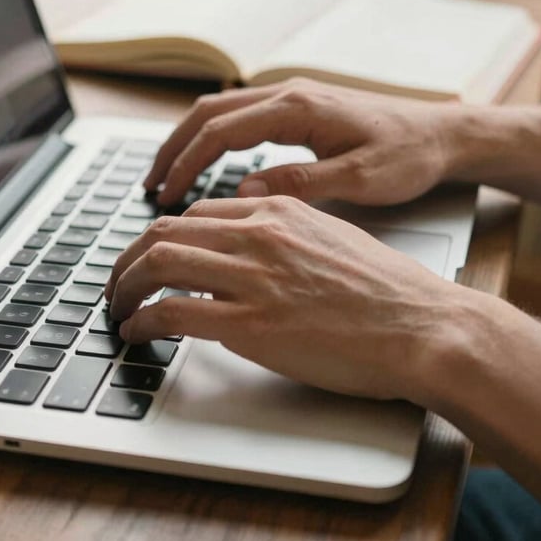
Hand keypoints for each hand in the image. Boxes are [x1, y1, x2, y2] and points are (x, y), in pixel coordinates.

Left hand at [106, 195, 467, 401]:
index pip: (198, 211)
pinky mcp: (251, 323)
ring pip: (158, 261)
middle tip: (119, 279)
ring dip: (125, 285)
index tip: (154, 256)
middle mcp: (260, 233)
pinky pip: (172, 311)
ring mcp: (253, 276)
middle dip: (131, 256)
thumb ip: (283, 239)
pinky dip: (142, 319)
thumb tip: (245, 257)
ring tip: (117, 305)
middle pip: (166, 229)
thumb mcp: (331, 239)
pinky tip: (135, 330)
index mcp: (279, 209)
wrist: (423, 326)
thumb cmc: (387, 290)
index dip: (165, 235)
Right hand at [146, 78, 457, 206]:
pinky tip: (209, 164)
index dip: (186, 163)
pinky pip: (241, 117)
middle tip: (150, 185)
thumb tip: (244, 191)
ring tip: (168, 175)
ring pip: (221, 111)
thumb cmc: (408, 156)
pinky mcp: (300, 109)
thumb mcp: (359, 178)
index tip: (164, 194)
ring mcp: (293, 98)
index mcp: (298, 109)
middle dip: (173, 148)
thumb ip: (300, 183)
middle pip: (209, 113)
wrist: (443, 133)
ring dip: (190, 141)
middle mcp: (289, 95)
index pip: (221, 131)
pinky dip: (214, 139)